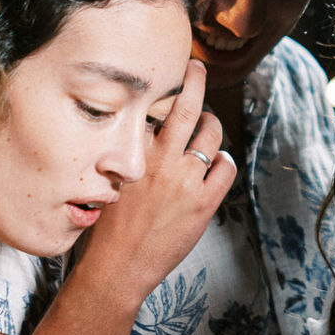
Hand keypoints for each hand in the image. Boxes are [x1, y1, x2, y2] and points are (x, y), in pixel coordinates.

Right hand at [76, 59, 236, 301]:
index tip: (177, 69)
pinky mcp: (204, 203)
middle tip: (197, 68)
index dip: (170, 84)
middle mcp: (161, 160)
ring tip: (209, 126)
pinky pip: (225, 167)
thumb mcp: (110, 180)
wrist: (118, 266)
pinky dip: (223, 162)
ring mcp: (185, 180)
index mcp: (133, 152)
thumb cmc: (109, 226)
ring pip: (211, 135)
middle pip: (187, 106)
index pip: (156, 105)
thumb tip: (145, 132)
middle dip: (196, 80)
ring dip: (213, 126)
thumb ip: (129, 155)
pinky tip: (215, 165)